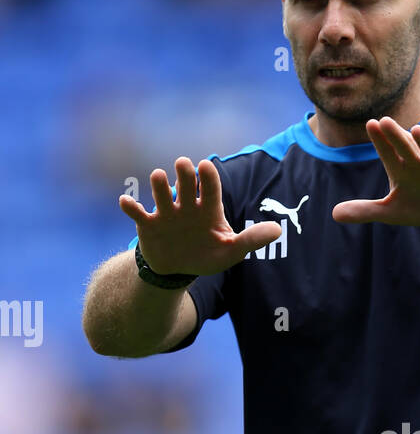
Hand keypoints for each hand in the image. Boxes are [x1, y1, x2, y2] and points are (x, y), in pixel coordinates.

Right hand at [119, 158, 281, 275]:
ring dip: (158, 186)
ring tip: (158, 176)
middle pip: (185, 185)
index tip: (205, 166)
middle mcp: (186, 205)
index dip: (207, 177)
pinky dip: (131, 207)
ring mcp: (166, 213)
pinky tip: (126, 202)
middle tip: (183, 164)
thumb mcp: (231, 251)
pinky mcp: (148, 224)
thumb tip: (278, 230)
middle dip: (184, 174)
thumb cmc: (207, 255)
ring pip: (161, 194)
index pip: (209, 188)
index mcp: (208, 208)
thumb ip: (252, 239)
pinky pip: (137, 213)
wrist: (179, 269)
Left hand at [332, 118, 419, 226]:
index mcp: (401, 168)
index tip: (371, 124)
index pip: (388, 152)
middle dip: (396, 135)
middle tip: (385, 121)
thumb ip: (366, 210)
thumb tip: (334, 214)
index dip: (380, 140)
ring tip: (416, 130)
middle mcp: (418, 161)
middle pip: (406, 146)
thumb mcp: (392, 211)